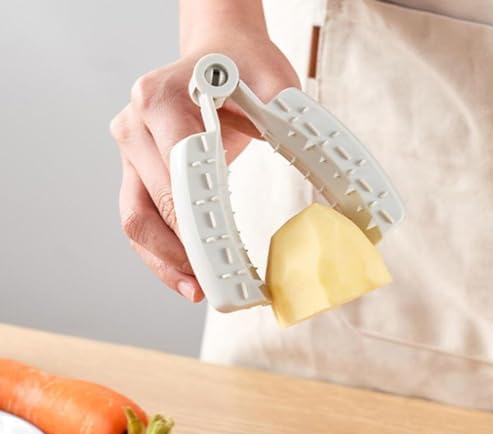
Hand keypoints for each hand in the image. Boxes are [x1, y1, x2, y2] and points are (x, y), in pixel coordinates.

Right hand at [110, 35, 298, 301]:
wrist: (215, 52)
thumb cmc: (241, 66)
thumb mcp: (273, 79)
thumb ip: (290, 118)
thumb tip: (328, 171)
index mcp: (161, 100)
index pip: (178, 172)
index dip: (199, 221)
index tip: (223, 258)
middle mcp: (136, 126)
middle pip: (154, 204)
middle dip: (187, 252)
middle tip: (220, 286)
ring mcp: (132, 149)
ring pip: (137, 220)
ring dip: (166, 261)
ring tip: (201, 289)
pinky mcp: (136, 169)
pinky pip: (141, 218)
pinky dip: (161, 251)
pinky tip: (186, 273)